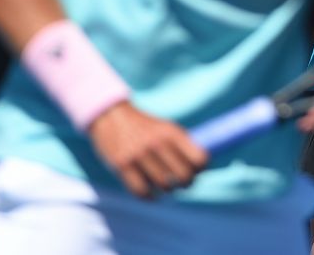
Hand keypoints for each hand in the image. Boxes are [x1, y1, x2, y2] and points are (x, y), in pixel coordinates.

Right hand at [87, 101, 207, 198]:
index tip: (197, 171)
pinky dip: (149, 197)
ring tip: (167, 187)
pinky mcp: (122, 165)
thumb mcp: (166, 127)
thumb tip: (203, 167)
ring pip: (163, 185)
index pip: (198, 158)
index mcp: (171, 132)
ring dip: (167, 190)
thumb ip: (182, 144)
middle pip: (183, 176)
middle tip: (182, 183)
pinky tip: (152, 194)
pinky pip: (141, 191)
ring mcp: (138, 154)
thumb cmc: (145, 126)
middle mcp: (157, 143)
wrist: (111, 116)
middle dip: (186, 183)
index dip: (201, 169)